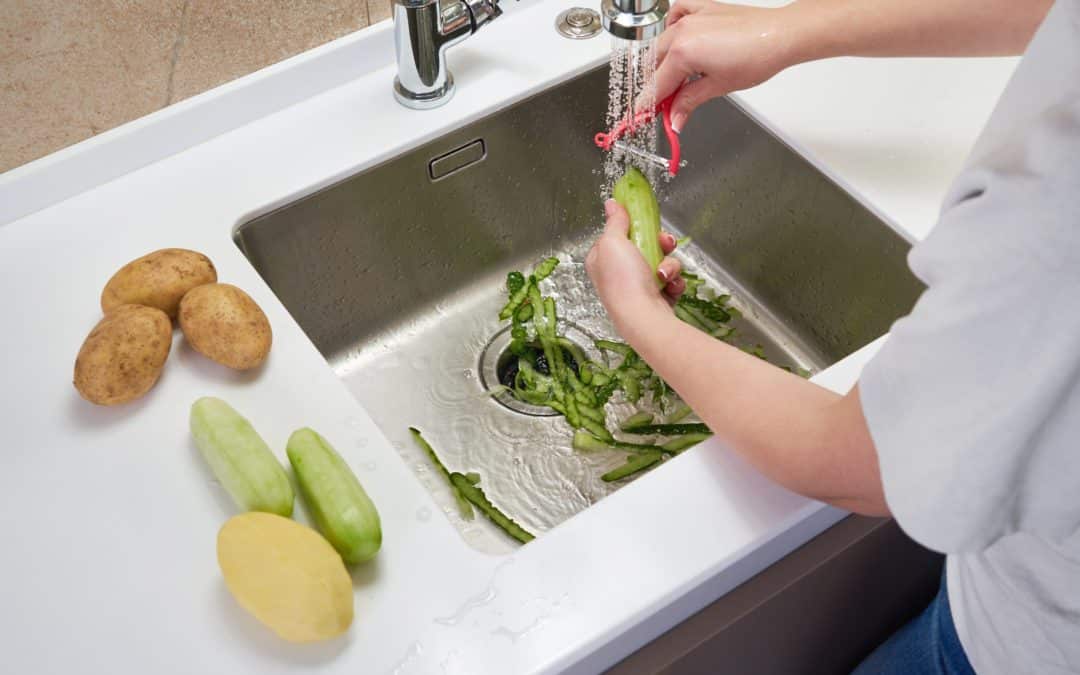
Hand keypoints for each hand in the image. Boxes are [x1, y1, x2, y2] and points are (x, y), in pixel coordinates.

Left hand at [585, 200, 683, 337]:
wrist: (644, 317)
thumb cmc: (623, 280)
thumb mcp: (613, 242)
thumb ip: (615, 221)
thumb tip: (611, 203)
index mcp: (601, 259)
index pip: (617, 235)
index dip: (633, 227)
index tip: (645, 221)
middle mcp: (618, 274)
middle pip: (644, 246)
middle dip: (660, 244)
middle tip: (665, 243)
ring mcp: (637, 286)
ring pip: (662, 262)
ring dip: (670, 265)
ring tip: (665, 274)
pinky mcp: (656, 297)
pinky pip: (671, 280)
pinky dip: (674, 281)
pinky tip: (671, 287)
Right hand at [654, 0, 800, 131]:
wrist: (781, 35)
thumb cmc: (756, 57)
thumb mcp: (718, 87)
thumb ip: (689, 102)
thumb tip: (675, 119)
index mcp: (682, 53)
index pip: (657, 86)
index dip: (648, 105)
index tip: (642, 117)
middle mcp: (681, 32)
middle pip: (655, 65)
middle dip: (658, 87)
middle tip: (667, 105)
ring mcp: (691, 17)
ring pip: (662, 43)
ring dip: (664, 63)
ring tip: (679, 81)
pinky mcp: (702, 8)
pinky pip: (676, 14)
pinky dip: (672, 27)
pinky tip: (679, 40)